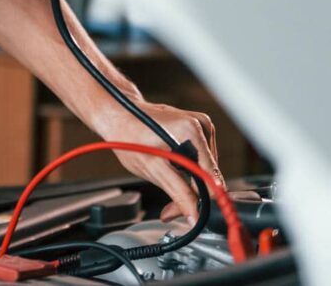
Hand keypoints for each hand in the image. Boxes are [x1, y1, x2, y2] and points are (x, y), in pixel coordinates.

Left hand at [90, 99, 220, 222]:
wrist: (118, 114)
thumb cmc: (128, 135)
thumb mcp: (152, 168)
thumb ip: (178, 192)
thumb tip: (195, 216)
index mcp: (193, 131)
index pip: (212, 178)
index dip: (203, 202)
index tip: (190, 216)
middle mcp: (202, 126)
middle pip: (209, 175)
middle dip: (191, 195)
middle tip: (169, 210)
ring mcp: (200, 126)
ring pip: (205, 170)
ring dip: (188, 185)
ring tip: (166, 189)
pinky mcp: (196, 130)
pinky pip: (199, 160)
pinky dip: (187, 173)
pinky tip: (171, 175)